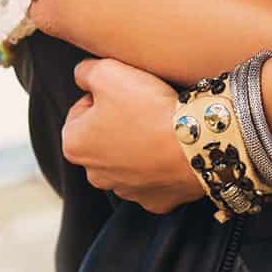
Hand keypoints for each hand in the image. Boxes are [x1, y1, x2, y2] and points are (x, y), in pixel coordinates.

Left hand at [62, 58, 204, 213]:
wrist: (197, 142)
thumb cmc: (149, 109)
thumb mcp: (109, 71)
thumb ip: (86, 71)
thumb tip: (83, 75)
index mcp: (74, 145)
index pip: (82, 110)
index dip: (105, 95)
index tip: (126, 93)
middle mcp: (94, 175)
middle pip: (103, 139)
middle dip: (119, 123)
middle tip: (144, 108)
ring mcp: (125, 191)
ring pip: (127, 160)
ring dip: (139, 145)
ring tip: (159, 128)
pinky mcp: (154, 200)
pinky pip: (153, 178)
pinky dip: (160, 165)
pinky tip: (171, 149)